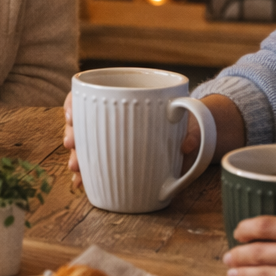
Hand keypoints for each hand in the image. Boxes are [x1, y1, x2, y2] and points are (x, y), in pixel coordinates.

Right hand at [63, 90, 244, 190]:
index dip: (73, 103)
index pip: (89, 93)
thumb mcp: (197, 118)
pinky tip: (82, 182)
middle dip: (72, 133)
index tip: (70, 115)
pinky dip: (87, 173)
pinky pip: (97, 162)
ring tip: (76, 170)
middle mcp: (114, 115)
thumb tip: (184, 144)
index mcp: (127, 96)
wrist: (205, 133)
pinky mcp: (119, 159)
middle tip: (72, 145)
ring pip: (85, 143)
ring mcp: (114, 137)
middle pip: (81, 120)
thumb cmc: (196, 119)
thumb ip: (194, 128)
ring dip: (77, 155)